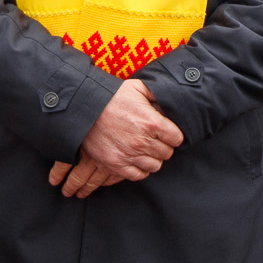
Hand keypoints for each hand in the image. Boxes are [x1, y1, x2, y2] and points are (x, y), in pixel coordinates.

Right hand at [47, 79, 181, 198]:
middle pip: (167, 153)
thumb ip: (157, 95)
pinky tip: (137, 159)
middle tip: (155, 139)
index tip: (167, 133)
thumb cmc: (112, 96)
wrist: (85, 107)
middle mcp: (142, 141)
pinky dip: (140, 169)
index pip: (177, 139)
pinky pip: (138, 175)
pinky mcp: (116, 163)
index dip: (174, 135)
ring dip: (153, 158)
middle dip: (164, 146)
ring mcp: (129, 154)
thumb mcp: (138, 87)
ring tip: (146, 149)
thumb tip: (170, 103)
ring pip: (155, 166)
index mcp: (152, 122)